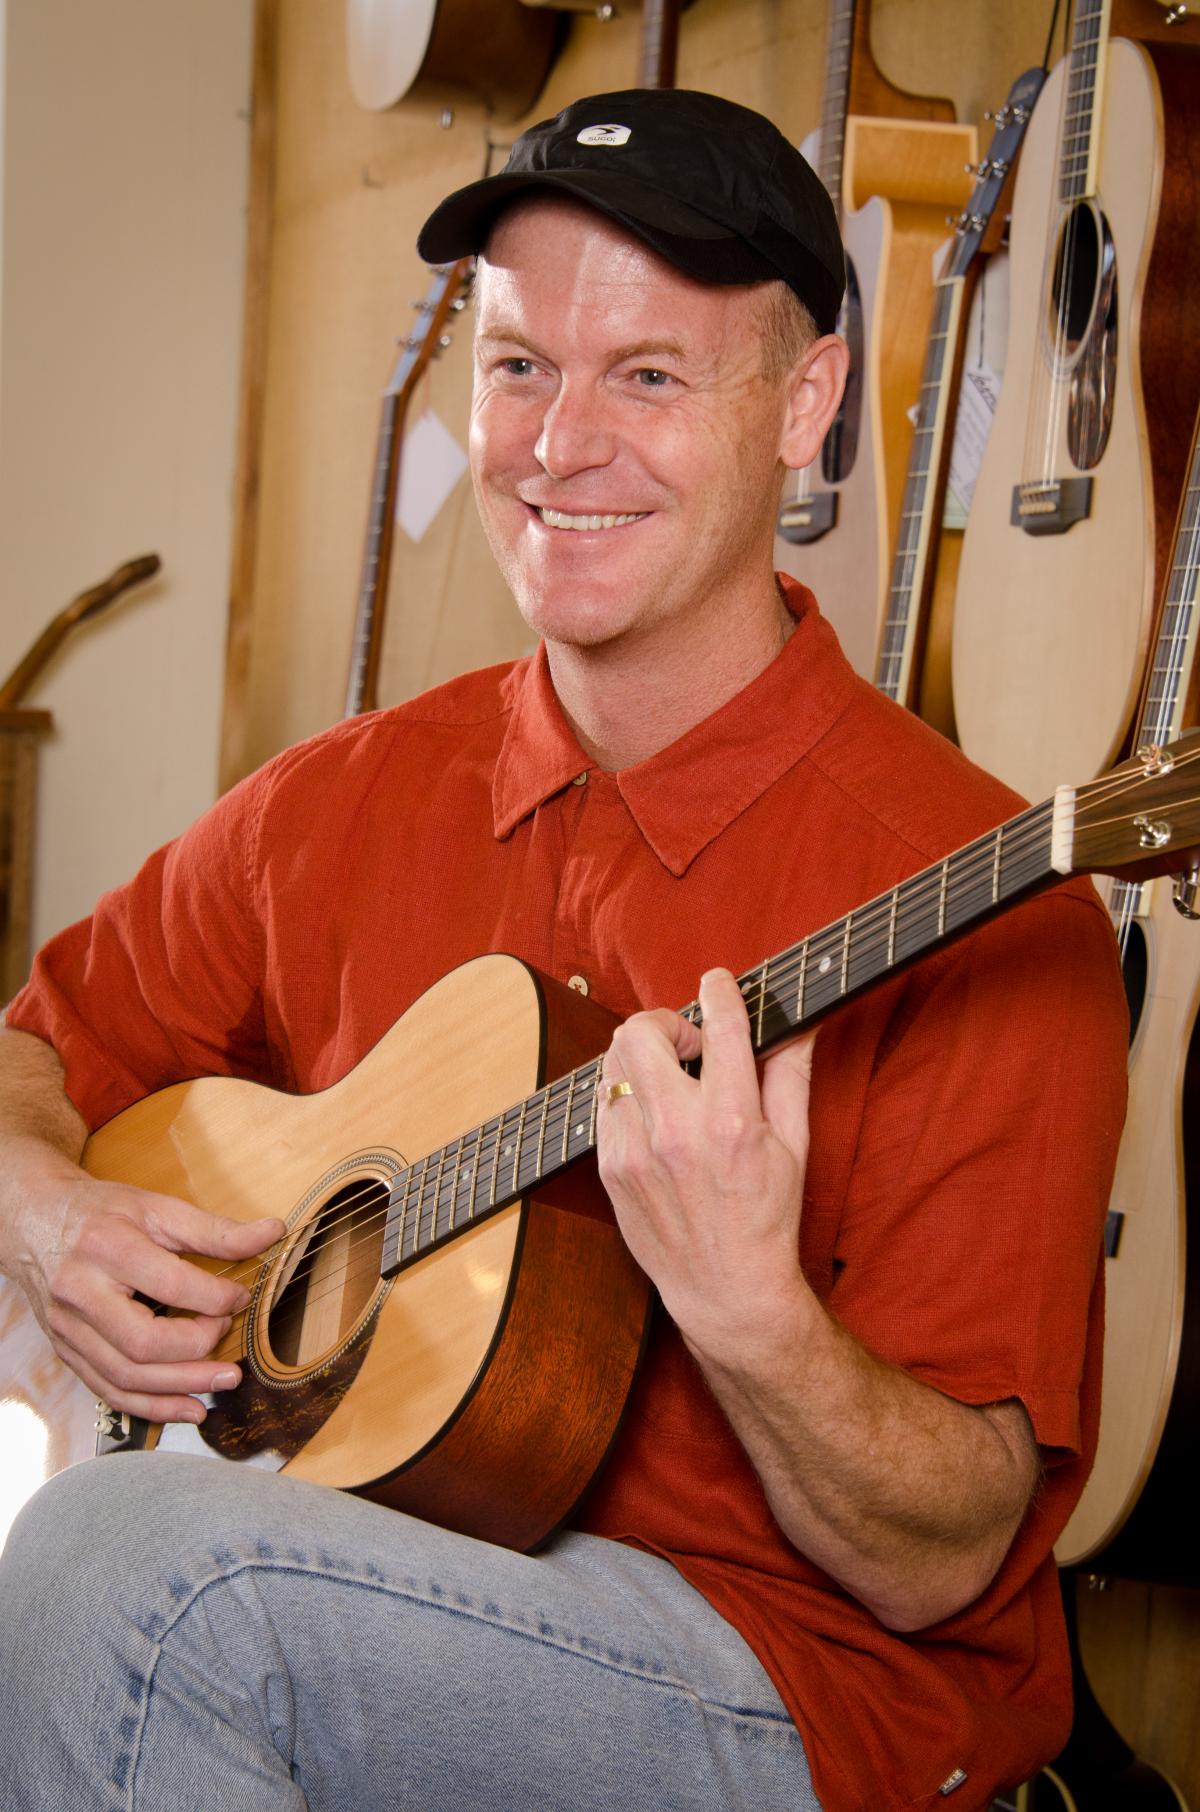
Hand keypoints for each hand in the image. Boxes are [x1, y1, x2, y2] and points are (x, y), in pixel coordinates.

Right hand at [5, 1143, 282, 1424]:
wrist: (33, 1220)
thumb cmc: (101, 1212)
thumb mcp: (156, 1207)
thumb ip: (214, 1228)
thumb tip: (272, 1232)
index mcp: (106, 1247)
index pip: (169, 1285)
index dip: (214, 1298)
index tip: (240, 1297)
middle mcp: (80, 1292)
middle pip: (142, 1343)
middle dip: (197, 1353)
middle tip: (233, 1350)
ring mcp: (67, 1328)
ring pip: (124, 1377)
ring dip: (180, 1389)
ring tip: (224, 1383)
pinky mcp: (66, 1351)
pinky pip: (108, 1391)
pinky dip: (151, 1407)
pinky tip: (189, 1408)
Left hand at [596, 967, 815, 1357]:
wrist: (724, 1289)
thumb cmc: (767, 1218)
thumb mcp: (796, 1145)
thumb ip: (792, 1074)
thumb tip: (801, 1023)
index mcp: (732, 1120)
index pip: (719, 1025)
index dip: (718, 989)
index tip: (718, 982)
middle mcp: (677, 1131)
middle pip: (640, 1031)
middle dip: (665, 1022)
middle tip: (688, 1042)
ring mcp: (635, 1151)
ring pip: (612, 1062)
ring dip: (641, 1056)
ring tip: (669, 1077)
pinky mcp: (609, 1168)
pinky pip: (603, 1103)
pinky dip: (626, 1094)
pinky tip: (652, 1113)